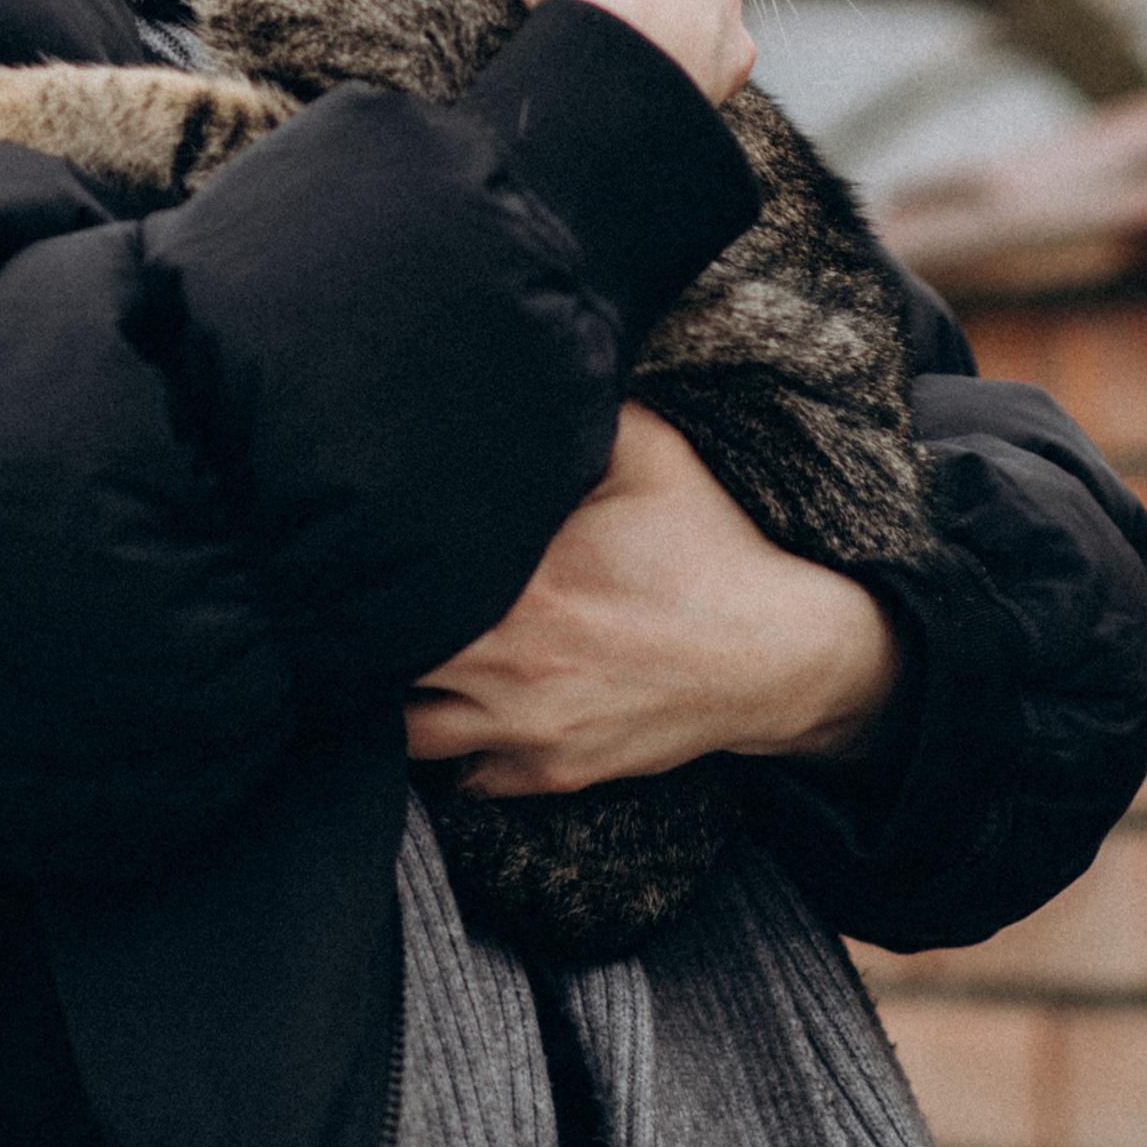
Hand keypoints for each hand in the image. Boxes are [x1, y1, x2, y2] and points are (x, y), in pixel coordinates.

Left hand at [404, 403, 902, 791]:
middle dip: (375, 633)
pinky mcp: (553, 773)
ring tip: (411, 659)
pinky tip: (467, 707)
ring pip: (410, 735)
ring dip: (405, 699)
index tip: (368, 549)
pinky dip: (457, 752)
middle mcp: (510, 661)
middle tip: (374, 603)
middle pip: (386, 662)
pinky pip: (467, 780)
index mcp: (521, 578)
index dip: (370, 568)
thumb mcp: (649, 452)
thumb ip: (579, 410)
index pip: (399, 584)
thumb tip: (512, 366)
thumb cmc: (709, 546)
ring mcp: (527, 727)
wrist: (778, 653)